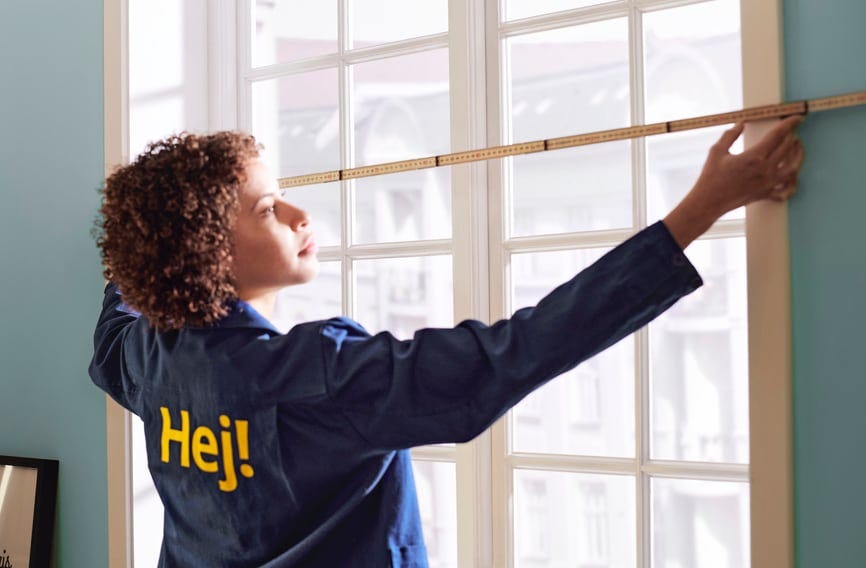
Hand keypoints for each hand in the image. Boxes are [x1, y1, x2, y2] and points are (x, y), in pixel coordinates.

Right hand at [663, 114, 805, 248]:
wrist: (708, 202)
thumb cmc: (711, 177)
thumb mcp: (717, 151)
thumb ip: (730, 135)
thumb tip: (741, 123)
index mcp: (754, 156)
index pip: (778, 135)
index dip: (789, 124)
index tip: (796, 117)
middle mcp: (765, 169)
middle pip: (787, 148)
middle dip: (792, 135)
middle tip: (792, 129)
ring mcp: (768, 183)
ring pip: (793, 167)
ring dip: (798, 155)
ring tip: (797, 147)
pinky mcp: (766, 194)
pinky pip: (787, 189)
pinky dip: (793, 182)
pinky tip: (793, 175)